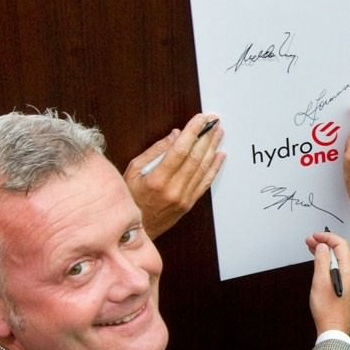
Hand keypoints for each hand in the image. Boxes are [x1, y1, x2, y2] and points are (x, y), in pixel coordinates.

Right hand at [124, 113, 225, 238]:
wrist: (135, 230)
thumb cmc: (130, 198)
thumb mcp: (132, 171)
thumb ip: (154, 152)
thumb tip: (174, 136)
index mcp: (157, 180)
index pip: (180, 150)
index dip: (193, 132)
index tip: (200, 119)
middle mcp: (173, 189)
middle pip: (195, 158)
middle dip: (206, 137)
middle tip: (213, 122)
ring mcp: (183, 198)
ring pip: (202, 169)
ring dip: (212, 149)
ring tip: (218, 133)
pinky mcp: (188, 204)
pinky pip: (205, 183)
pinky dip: (214, 168)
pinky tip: (220, 156)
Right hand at [305, 229, 349, 334]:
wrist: (334, 329)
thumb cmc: (328, 310)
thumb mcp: (320, 281)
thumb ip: (322, 261)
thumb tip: (322, 247)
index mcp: (348, 271)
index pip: (340, 244)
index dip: (327, 237)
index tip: (315, 236)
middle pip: (340, 251)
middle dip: (325, 243)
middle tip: (310, 241)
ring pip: (339, 260)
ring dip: (326, 253)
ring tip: (312, 248)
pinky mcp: (348, 288)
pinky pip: (339, 269)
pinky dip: (329, 262)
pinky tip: (320, 263)